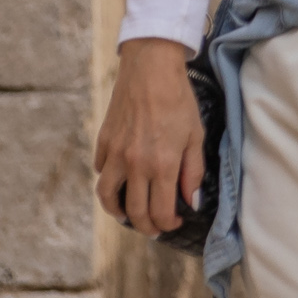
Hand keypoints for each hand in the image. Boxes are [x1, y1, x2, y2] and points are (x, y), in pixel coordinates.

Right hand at [94, 37, 205, 237]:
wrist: (150, 70)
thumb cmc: (178, 100)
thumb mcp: (196, 136)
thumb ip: (193, 172)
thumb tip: (191, 201)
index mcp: (162, 165)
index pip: (159, 211)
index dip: (167, 224)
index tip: (174, 223)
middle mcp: (135, 165)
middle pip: (134, 211)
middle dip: (145, 226)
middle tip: (153, 228)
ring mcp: (115, 154)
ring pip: (107, 196)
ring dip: (117, 211)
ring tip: (127, 214)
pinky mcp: (103, 142)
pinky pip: (101, 171)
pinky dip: (109, 182)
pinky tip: (120, 181)